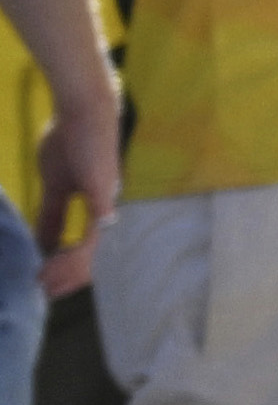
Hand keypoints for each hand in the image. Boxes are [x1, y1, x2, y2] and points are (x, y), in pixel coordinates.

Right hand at [30, 106, 109, 286]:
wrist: (81, 112)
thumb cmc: (70, 142)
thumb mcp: (55, 186)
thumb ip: (52, 213)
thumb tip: (43, 241)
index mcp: (98, 210)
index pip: (87, 250)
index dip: (67, 269)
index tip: (45, 282)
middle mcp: (108, 213)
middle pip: (94, 259)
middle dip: (67, 279)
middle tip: (44, 292)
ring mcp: (108, 206)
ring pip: (94, 254)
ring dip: (66, 272)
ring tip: (44, 283)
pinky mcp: (103, 198)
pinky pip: (93, 236)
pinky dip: (74, 255)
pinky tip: (56, 266)